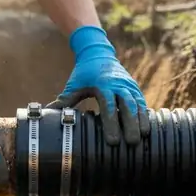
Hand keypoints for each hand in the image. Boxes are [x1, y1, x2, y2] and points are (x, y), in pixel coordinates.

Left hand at [48, 26, 149, 145]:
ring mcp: (129, 85)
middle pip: (128, 105)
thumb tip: (48, 113)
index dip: (111, 123)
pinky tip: (147, 129)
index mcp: (103, 84)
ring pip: (138, 104)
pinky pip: (142, 102)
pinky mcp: (135, 87)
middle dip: (131, 124)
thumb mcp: (75, 84)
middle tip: (132, 142)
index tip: (112, 141)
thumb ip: (65, 100)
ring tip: (143, 137)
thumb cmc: (85, 72)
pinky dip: (145, 115)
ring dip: (141, 121)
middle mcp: (119, 84)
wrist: (99, 53)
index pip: (109, 105)